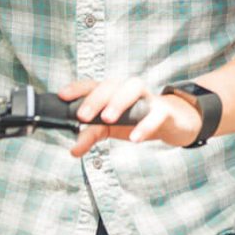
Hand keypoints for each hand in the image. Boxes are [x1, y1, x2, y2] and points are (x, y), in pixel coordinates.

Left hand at [59, 77, 202, 155]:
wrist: (171, 122)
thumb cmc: (136, 119)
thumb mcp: (111, 128)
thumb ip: (91, 136)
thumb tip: (73, 150)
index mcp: (113, 91)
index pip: (93, 84)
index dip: (77, 88)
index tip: (62, 96)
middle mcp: (128, 89)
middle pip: (111, 84)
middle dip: (95, 98)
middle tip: (82, 116)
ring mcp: (147, 97)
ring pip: (134, 88)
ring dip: (119, 101)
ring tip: (108, 119)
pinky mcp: (164, 111)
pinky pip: (156, 113)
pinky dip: (145, 125)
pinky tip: (135, 138)